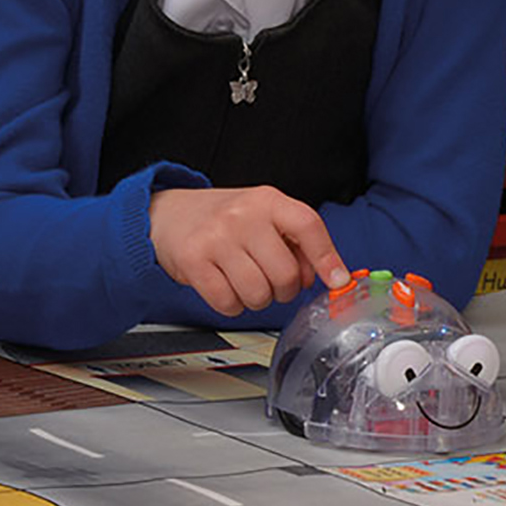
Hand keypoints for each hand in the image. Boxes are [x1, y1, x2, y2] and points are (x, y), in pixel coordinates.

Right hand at [149, 186, 349, 319]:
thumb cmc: (225, 219)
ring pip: (258, 293)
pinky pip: (227, 303)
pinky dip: (233, 306)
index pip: (308, 225)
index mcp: (268, 200)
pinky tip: (227, 288)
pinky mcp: (193, 261)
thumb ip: (296, 243)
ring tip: (249, 284)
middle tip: (275, 284)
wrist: (168, 214)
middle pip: (285, 273)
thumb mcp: (265, 217)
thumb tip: (323, 275)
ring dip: (259, 300)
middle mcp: (243, 216)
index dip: (328, 257)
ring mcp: (216, 238)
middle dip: (286, 290)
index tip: (337, 280)